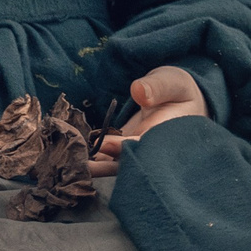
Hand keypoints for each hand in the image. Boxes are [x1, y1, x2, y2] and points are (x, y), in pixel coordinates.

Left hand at [85, 66, 208, 177]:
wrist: (177, 99)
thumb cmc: (176, 89)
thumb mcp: (171, 82)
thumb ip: (157, 87)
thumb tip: (139, 91)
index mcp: (169, 137)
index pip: (145, 146)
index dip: (125, 147)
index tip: (104, 144)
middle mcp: (154, 151)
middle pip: (130, 163)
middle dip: (105, 167)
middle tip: (81, 165)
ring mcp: (139, 153)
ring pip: (118, 164)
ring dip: (97, 167)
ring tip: (73, 167)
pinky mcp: (127, 150)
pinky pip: (111, 159)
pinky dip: (96, 160)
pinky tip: (76, 161)